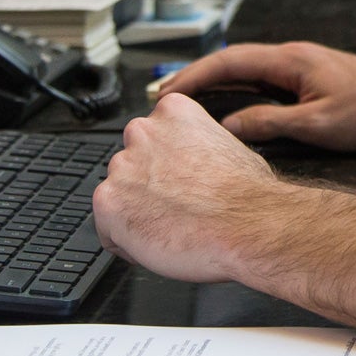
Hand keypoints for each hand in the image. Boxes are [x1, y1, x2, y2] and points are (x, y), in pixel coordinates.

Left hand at [90, 93, 275, 281]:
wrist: (246, 225)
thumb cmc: (247, 194)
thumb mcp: (228, 145)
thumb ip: (199, 146)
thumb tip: (199, 160)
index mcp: (172, 112)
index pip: (152, 139)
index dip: (165, 167)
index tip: (177, 181)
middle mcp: (142, 132)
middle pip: (131, 166)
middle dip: (147, 188)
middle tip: (176, 208)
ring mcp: (121, 167)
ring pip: (119, 197)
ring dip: (137, 214)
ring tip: (171, 228)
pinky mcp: (108, 202)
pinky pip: (109, 231)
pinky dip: (128, 243)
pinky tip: (157, 243)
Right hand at [157, 41, 355, 150]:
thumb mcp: (317, 125)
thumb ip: (270, 123)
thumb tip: (231, 127)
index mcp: (289, 60)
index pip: (229, 61)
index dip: (194, 76)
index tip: (167, 92)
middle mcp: (290, 57)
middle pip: (231, 62)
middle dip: (195, 79)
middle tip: (164, 98)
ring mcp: (298, 68)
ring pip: (245, 71)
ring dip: (214, 85)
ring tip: (185, 104)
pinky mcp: (306, 80)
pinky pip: (261, 81)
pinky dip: (236, 91)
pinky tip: (226, 107)